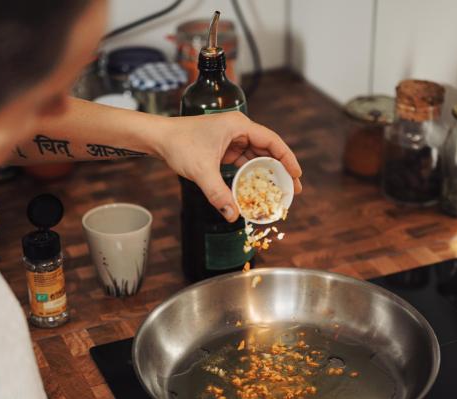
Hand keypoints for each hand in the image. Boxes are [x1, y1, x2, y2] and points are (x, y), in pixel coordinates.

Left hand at [156, 111, 301, 221]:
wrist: (159, 139)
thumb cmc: (179, 144)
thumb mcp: (201, 171)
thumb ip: (218, 193)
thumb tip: (233, 215)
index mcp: (239, 126)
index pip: (272, 141)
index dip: (287, 159)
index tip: (297, 176)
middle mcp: (238, 130)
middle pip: (267, 150)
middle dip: (280, 170)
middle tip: (292, 190)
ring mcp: (231, 139)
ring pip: (255, 157)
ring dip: (266, 174)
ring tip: (277, 191)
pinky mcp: (223, 148)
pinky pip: (243, 162)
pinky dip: (250, 175)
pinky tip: (256, 188)